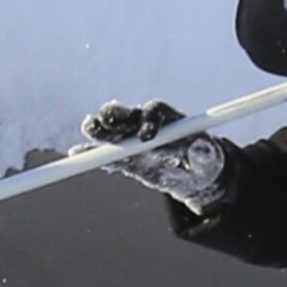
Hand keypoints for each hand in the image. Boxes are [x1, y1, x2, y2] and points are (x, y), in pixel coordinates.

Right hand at [87, 100, 234, 213]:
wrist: (193, 175)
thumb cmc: (204, 163)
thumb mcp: (208, 160)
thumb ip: (204, 154)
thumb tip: (201, 148)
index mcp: (168, 119)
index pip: (154, 110)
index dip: (148, 120)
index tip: (147, 137)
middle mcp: (145, 123)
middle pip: (126, 113)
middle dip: (114, 116)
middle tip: (105, 125)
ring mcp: (131, 138)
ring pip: (111, 129)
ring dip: (99, 129)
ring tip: (90, 132)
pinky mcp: (123, 156)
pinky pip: (105, 154)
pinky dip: (91, 154)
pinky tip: (77, 155)